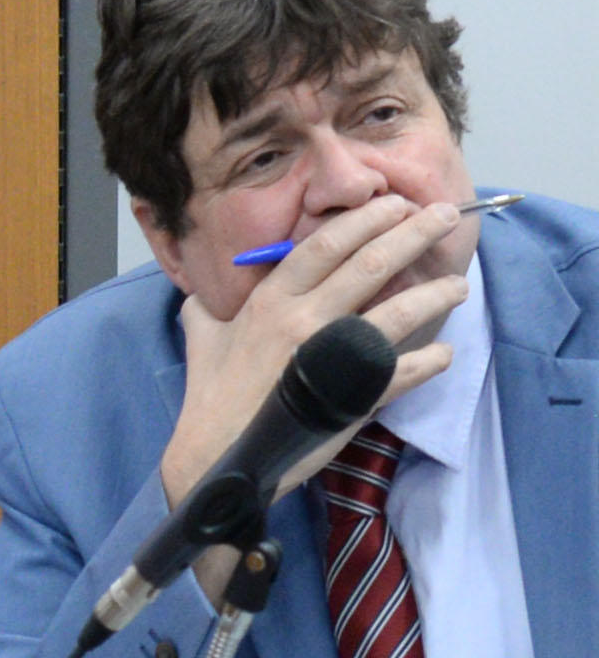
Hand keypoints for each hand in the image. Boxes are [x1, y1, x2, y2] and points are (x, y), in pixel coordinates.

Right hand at [160, 190, 473, 510]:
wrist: (220, 454)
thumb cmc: (210, 397)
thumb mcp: (200, 340)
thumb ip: (206, 311)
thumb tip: (201, 296)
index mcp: (269, 302)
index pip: (325, 245)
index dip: (365, 220)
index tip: (395, 203)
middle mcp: (303, 320)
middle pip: (370, 264)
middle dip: (413, 234)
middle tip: (445, 215)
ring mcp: (331, 358)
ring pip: (397, 313)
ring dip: (435, 294)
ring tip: (458, 284)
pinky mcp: (352, 396)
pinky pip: (404, 371)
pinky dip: (430, 361)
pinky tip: (444, 353)